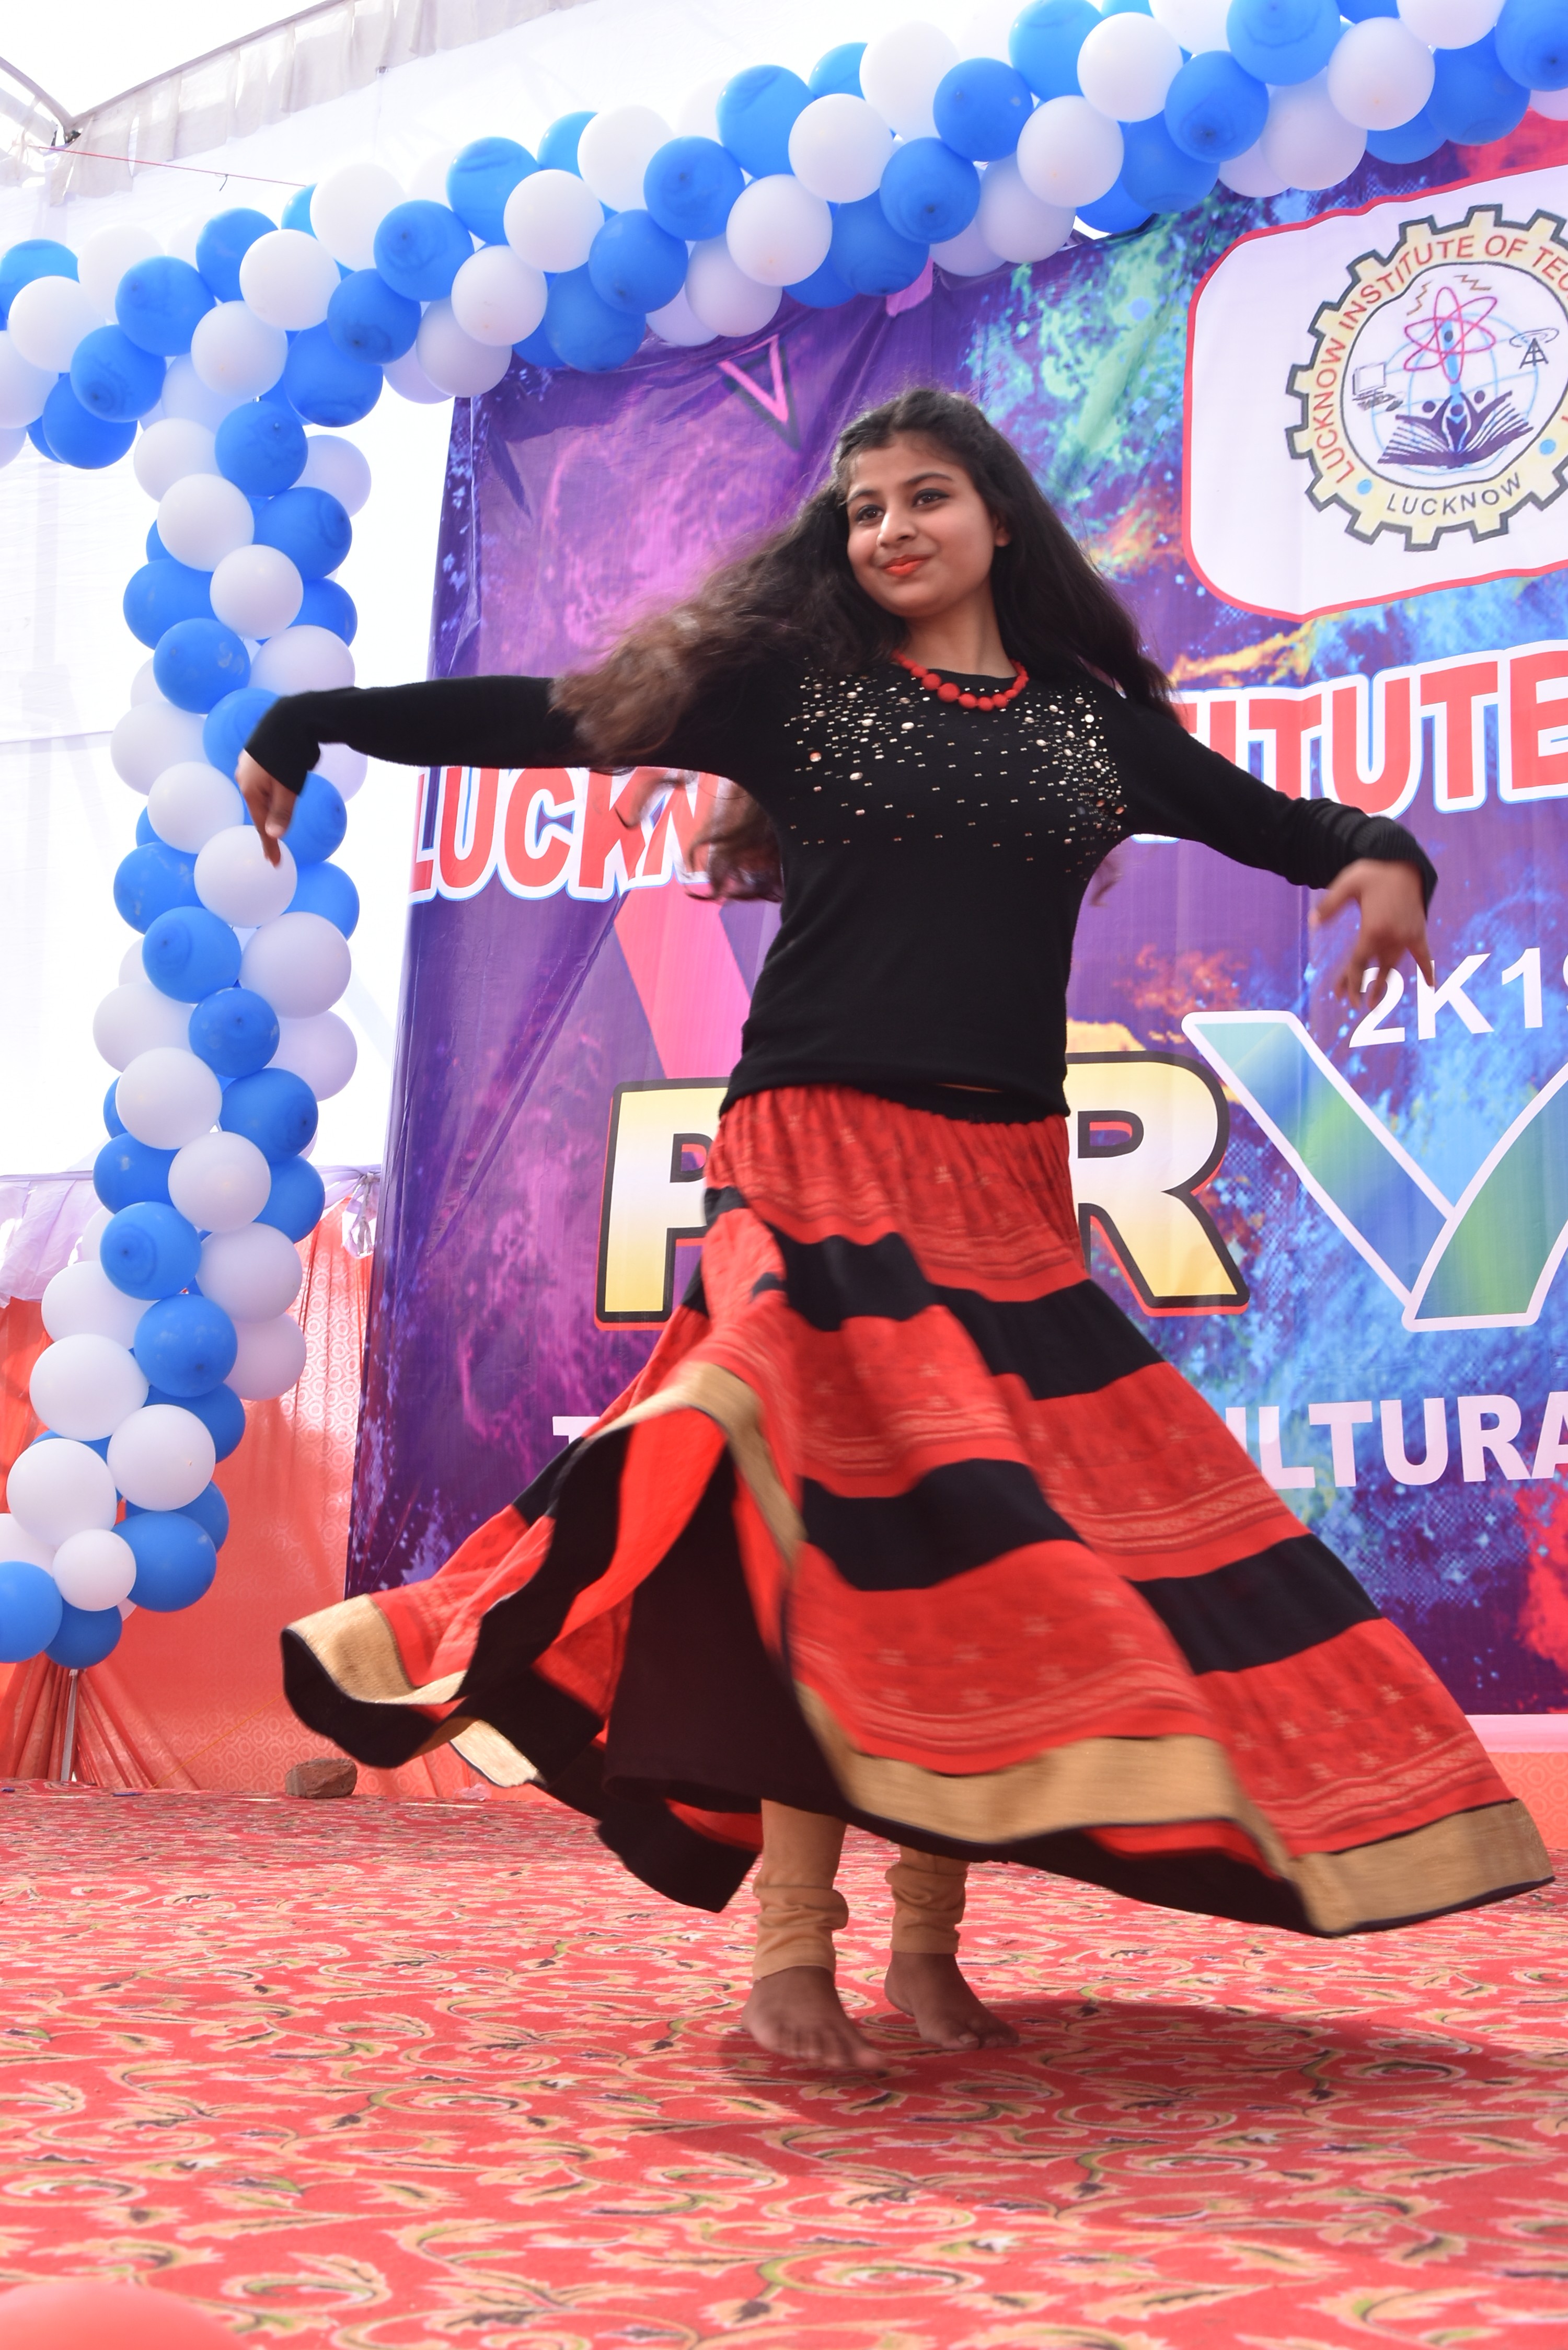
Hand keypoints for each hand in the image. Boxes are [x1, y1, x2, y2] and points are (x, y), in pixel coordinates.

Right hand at [237, 750, 295, 867]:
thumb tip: (274, 835)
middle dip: (267, 829)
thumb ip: (282, 811)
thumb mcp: (288, 788)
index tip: (274, 862)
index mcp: (249, 788)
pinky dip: (271, 795)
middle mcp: (244, 778)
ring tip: (276, 826)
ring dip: (270, 811)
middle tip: (275, 849)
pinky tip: (275, 796)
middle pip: (259, 810)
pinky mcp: (257, 758)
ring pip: (262, 796)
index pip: (261, 824)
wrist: (290, 718)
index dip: (269, 844)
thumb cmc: (289, 754)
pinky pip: (264, 784)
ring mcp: (249, 767)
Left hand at [1312, 858, 1434, 1001]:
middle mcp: (1392, 936)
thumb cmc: (1372, 873)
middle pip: (1374, 969)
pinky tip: (1432, 986)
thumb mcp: (1346, 884)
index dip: (1349, 982)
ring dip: (1384, 983)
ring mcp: (1408, 935)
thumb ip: (1329, 906)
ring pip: (1393, 965)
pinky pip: (1424, 955)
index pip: (1358, 963)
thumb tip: (1312, 923)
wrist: (1404, 862)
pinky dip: (1427, 970)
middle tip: (1354, 1005)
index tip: (1341, 997)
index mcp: (1373, 929)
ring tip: (1376, 1002)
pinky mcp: (1419, 930)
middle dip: (1363, 987)